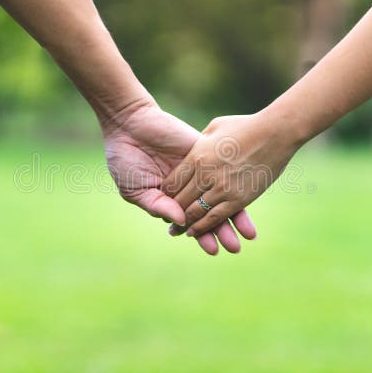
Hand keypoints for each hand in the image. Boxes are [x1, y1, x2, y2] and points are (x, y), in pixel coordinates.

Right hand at [102, 101, 256, 253]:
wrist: (129, 123)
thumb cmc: (125, 158)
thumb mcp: (136, 189)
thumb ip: (157, 205)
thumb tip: (180, 221)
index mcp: (170, 200)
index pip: (191, 221)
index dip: (202, 235)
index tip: (213, 249)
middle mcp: (188, 188)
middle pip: (210, 213)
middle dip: (222, 231)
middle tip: (235, 248)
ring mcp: (198, 171)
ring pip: (220, 195)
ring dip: (233, 215)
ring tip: (247, 234)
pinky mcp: (204, 152)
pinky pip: (223, 170)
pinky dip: (234, 185)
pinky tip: (246, 198)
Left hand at [163, 111, 297, 237]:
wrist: (275, 133)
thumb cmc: (246, 126)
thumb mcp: (215, 128)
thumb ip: (200, 142)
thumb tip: (193, 151)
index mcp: (197, 156)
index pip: (172, 182)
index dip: (166, 194)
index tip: (165, 199)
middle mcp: (206, 174)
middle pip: (180, 200)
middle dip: (172, 212)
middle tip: (167, 221)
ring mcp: (222, 188)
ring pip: (195, 212)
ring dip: (185, 224)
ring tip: (179, 231)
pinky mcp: (239, 199)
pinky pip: (215, 218)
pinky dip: (203, 228)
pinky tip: (196, 233)